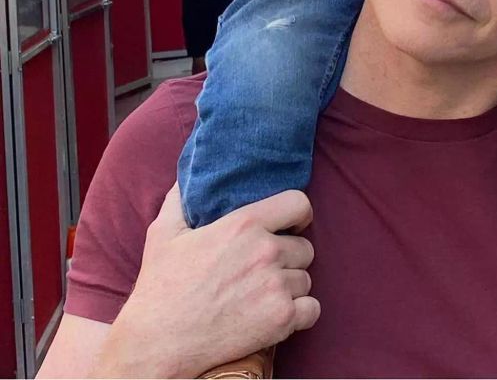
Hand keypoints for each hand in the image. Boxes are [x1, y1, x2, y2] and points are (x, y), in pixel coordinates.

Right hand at [95, 186, 319, 378]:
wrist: (159, 343)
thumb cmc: (160, 287)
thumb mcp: (163, 233)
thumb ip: (179, 200)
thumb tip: (186, 179)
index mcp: (244, 224)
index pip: (299, 204)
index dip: (298, 214)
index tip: (291, 225)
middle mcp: (266, 251)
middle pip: (305, 248)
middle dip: (289, 258)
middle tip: (267, 270)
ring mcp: (276, 286)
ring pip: (306, 280)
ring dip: (291, 288)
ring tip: (265, 295)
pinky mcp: (281, 319)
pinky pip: (312, 310)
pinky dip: (300, 314)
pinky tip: (279, 315)